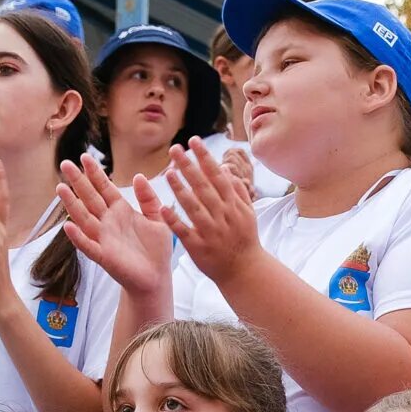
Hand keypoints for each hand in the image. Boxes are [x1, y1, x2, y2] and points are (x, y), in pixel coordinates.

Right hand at [58, 154, 173, 297]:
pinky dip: (78, 237)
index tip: (85, 156)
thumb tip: (138, 176)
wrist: (156, 278)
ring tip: (60, 189)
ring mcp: (103, 239)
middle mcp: (108, 222)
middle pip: (90, 198)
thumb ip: (148, 198)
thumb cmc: (156, 250)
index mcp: (120, 211)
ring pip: (84, 218)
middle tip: (65, 163)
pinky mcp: (104, 256)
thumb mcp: (158, 218)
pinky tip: (68, 226)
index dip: (95, 173)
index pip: (104, 188)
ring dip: (72, 204)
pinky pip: (88, 245)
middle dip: (78, 181)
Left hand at [162, 139, 265, 283]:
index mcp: (233, 205)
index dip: (205, 157)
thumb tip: (225, 167)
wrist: (245, 270)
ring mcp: (211, 232)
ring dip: (180, 189)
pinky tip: (162, 208)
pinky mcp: (199, 248)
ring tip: (168, 173)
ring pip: (194, 207)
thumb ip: (237, 190)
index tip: (193, 141)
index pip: (218, 175)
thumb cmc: (244, 238)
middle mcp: (223, 216)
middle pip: (204, 187)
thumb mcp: (247, 213)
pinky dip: (174, 220)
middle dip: (189, 166)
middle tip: (175, 149)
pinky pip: (185, 232)